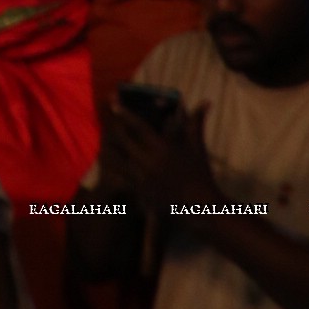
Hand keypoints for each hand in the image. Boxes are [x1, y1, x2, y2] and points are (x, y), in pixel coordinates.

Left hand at [101, 103, 218, 215]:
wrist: (201, 207)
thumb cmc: (200, 175)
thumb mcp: (197, 147)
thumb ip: (196, 123)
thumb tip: (206, 101)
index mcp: (163, 149)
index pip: (139, 127)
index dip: (125, 114)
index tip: (113, 105)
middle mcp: (151, 163)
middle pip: (124, 142)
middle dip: (114, 131)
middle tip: (109, 124)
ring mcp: (144, 180)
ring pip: (118, 162)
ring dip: (110, 152)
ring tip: (102, 145)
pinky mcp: (142, 194)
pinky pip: (122, 181)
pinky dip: (114, 173)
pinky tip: (107, 169)